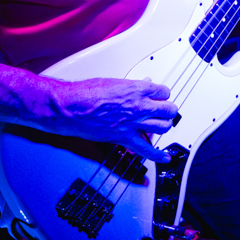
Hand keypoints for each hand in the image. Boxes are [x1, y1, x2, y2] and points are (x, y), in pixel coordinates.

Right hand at [46, 77, 177, 161]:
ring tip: (161, 124)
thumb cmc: (86, 93)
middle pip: (168, 109)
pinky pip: (146, 149)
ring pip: (163, 127)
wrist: (71, 107)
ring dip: (164, 126)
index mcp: (137, 89)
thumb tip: (140, 86)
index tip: (160, 96)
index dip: (162, 94)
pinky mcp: (124, 138)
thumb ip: (130, 86)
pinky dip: (158, 155)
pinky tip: (164, 157)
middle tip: (165, 110)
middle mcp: (139, 106)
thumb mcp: (113, 82)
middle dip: (168, 109)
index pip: (164, 92)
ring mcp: (133, 123)